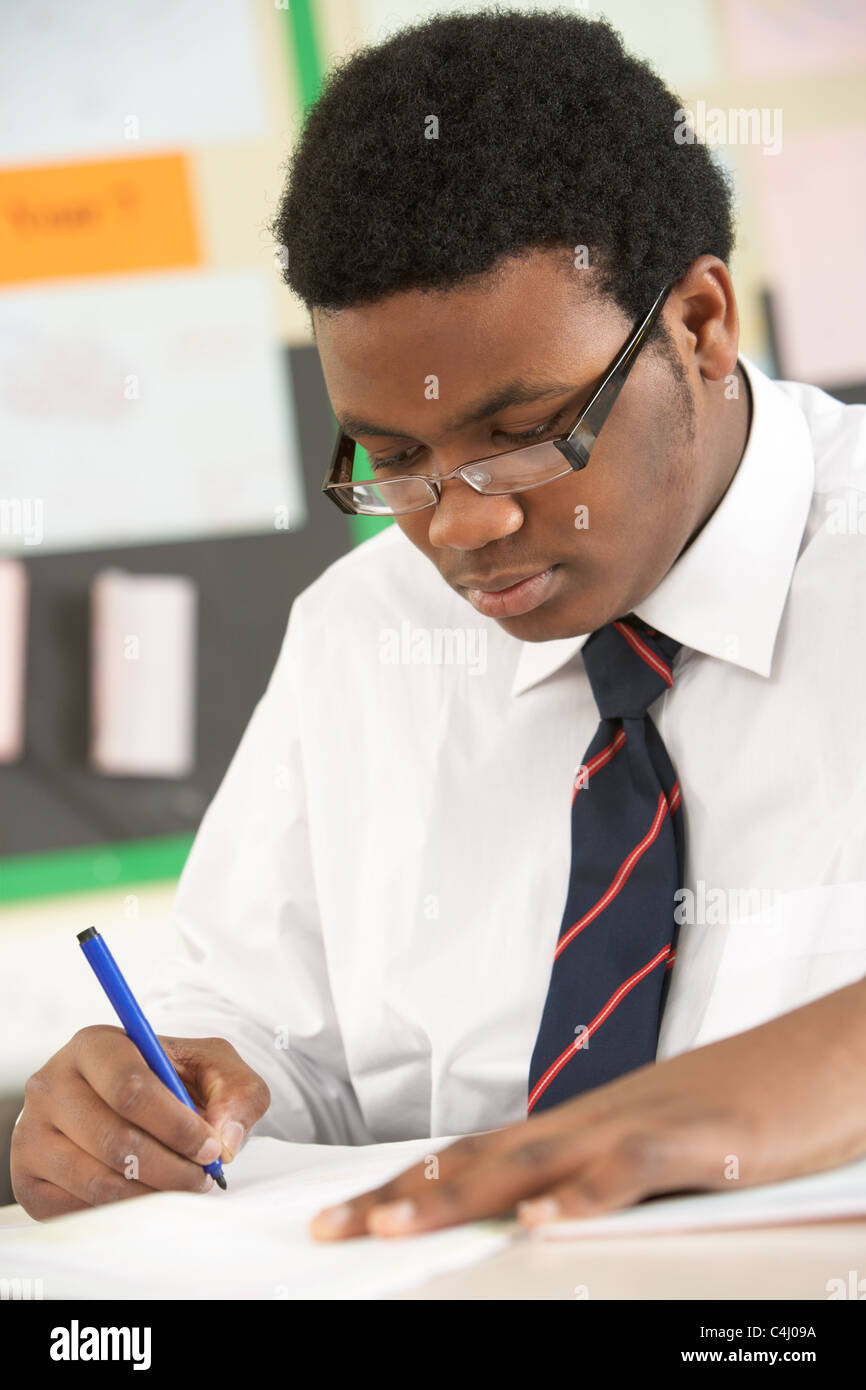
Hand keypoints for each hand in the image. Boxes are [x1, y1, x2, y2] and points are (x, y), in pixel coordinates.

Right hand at [11, 1025, 270, 1219]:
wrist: (133, 1103)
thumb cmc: (176, 1080)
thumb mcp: (217, 1069)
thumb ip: (237, 1094)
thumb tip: (226, 1141)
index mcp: (95, 1045)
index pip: (129, 1088)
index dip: (175, 1125)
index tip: (209, 1147)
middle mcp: (52, 1084)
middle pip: (113, 1140)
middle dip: (170, 1168)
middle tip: (203, 1178)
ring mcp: (32, 1133)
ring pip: (96, 1181)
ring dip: (151, 1194)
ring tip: (182, 1188)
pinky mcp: (27, 1178)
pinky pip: (75, 1210)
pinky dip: (120, 1212)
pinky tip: (146, 1197)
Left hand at [310, 978, 865, 1238]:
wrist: (825, 1052)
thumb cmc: (741, 1109)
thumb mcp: (653, 1154)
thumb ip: (592, 1182)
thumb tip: (535, 1221)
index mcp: (577, 1129)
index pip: (472, 1161)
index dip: (403, 1189)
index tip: (343, 1219)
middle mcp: (591, 1122)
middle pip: (479, 1161)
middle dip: (399, 1196)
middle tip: (330, 1228)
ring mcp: (641, 1125)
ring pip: (534, 1160)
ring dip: (459, 1194)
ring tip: (392, 1225)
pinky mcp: (700, 1139)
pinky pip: (632, 1169)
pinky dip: (585, 1196)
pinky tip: (543, 1223)